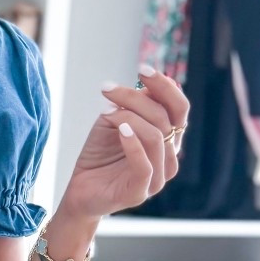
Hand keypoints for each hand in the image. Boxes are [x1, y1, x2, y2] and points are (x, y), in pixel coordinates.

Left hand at [60, 66, 188, 222]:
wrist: (80, 190)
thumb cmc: (99, 155)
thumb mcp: (117, 121)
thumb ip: (136, 105)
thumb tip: (153, 83)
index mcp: (169, 139)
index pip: (179, 107)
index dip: (164, 86)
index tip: (141, 69)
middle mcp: (169, 157)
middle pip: (166, 117)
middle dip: (136, 98)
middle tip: (108, 88)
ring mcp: (158, 177)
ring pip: (156, 137)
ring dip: (128, 117)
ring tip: (105, 111)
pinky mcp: (141, 191)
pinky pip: (145, 164)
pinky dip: (132, 143)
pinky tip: (119, 130)